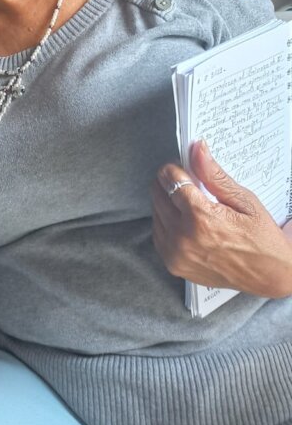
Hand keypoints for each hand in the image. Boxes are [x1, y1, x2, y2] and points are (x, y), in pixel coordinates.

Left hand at [152, 140, 291, 297]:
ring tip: (192, 206)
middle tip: (192, 186)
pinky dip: (167, 222)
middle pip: (158, 192)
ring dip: (168, 202)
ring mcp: (175, 254)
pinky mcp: (173, 264)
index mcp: (201, 218)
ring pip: (155, 211)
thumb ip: (214, 175)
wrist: (270, 276)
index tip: (186, 168)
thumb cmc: (262, 237)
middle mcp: (183, 237)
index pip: (169, 178)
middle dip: (172, 183)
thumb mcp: (244, 201)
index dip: (176, 168)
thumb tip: (196, 149)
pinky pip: (158, 232)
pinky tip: (187, 222)